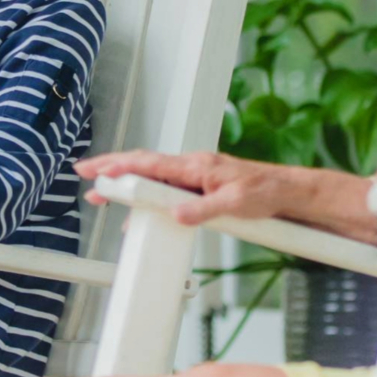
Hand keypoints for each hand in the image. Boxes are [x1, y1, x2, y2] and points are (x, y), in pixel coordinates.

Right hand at [78, 148, 347, 229]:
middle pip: (144, 166)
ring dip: (128, 186)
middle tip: (87, 179)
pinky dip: (148, 198)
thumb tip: (176, 214)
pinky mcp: (202, 189)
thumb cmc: (267, 192)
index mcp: (197, 166)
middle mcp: (193, 168)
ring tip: (104, 197)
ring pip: (154, 179)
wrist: (289, 193)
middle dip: (113, 171)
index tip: (95, 169)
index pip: (149, 163)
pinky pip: (168, 191)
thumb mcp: (237, 204)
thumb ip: (205, 209)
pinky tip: (140, 213)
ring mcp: (196, 178)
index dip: (118, 165)